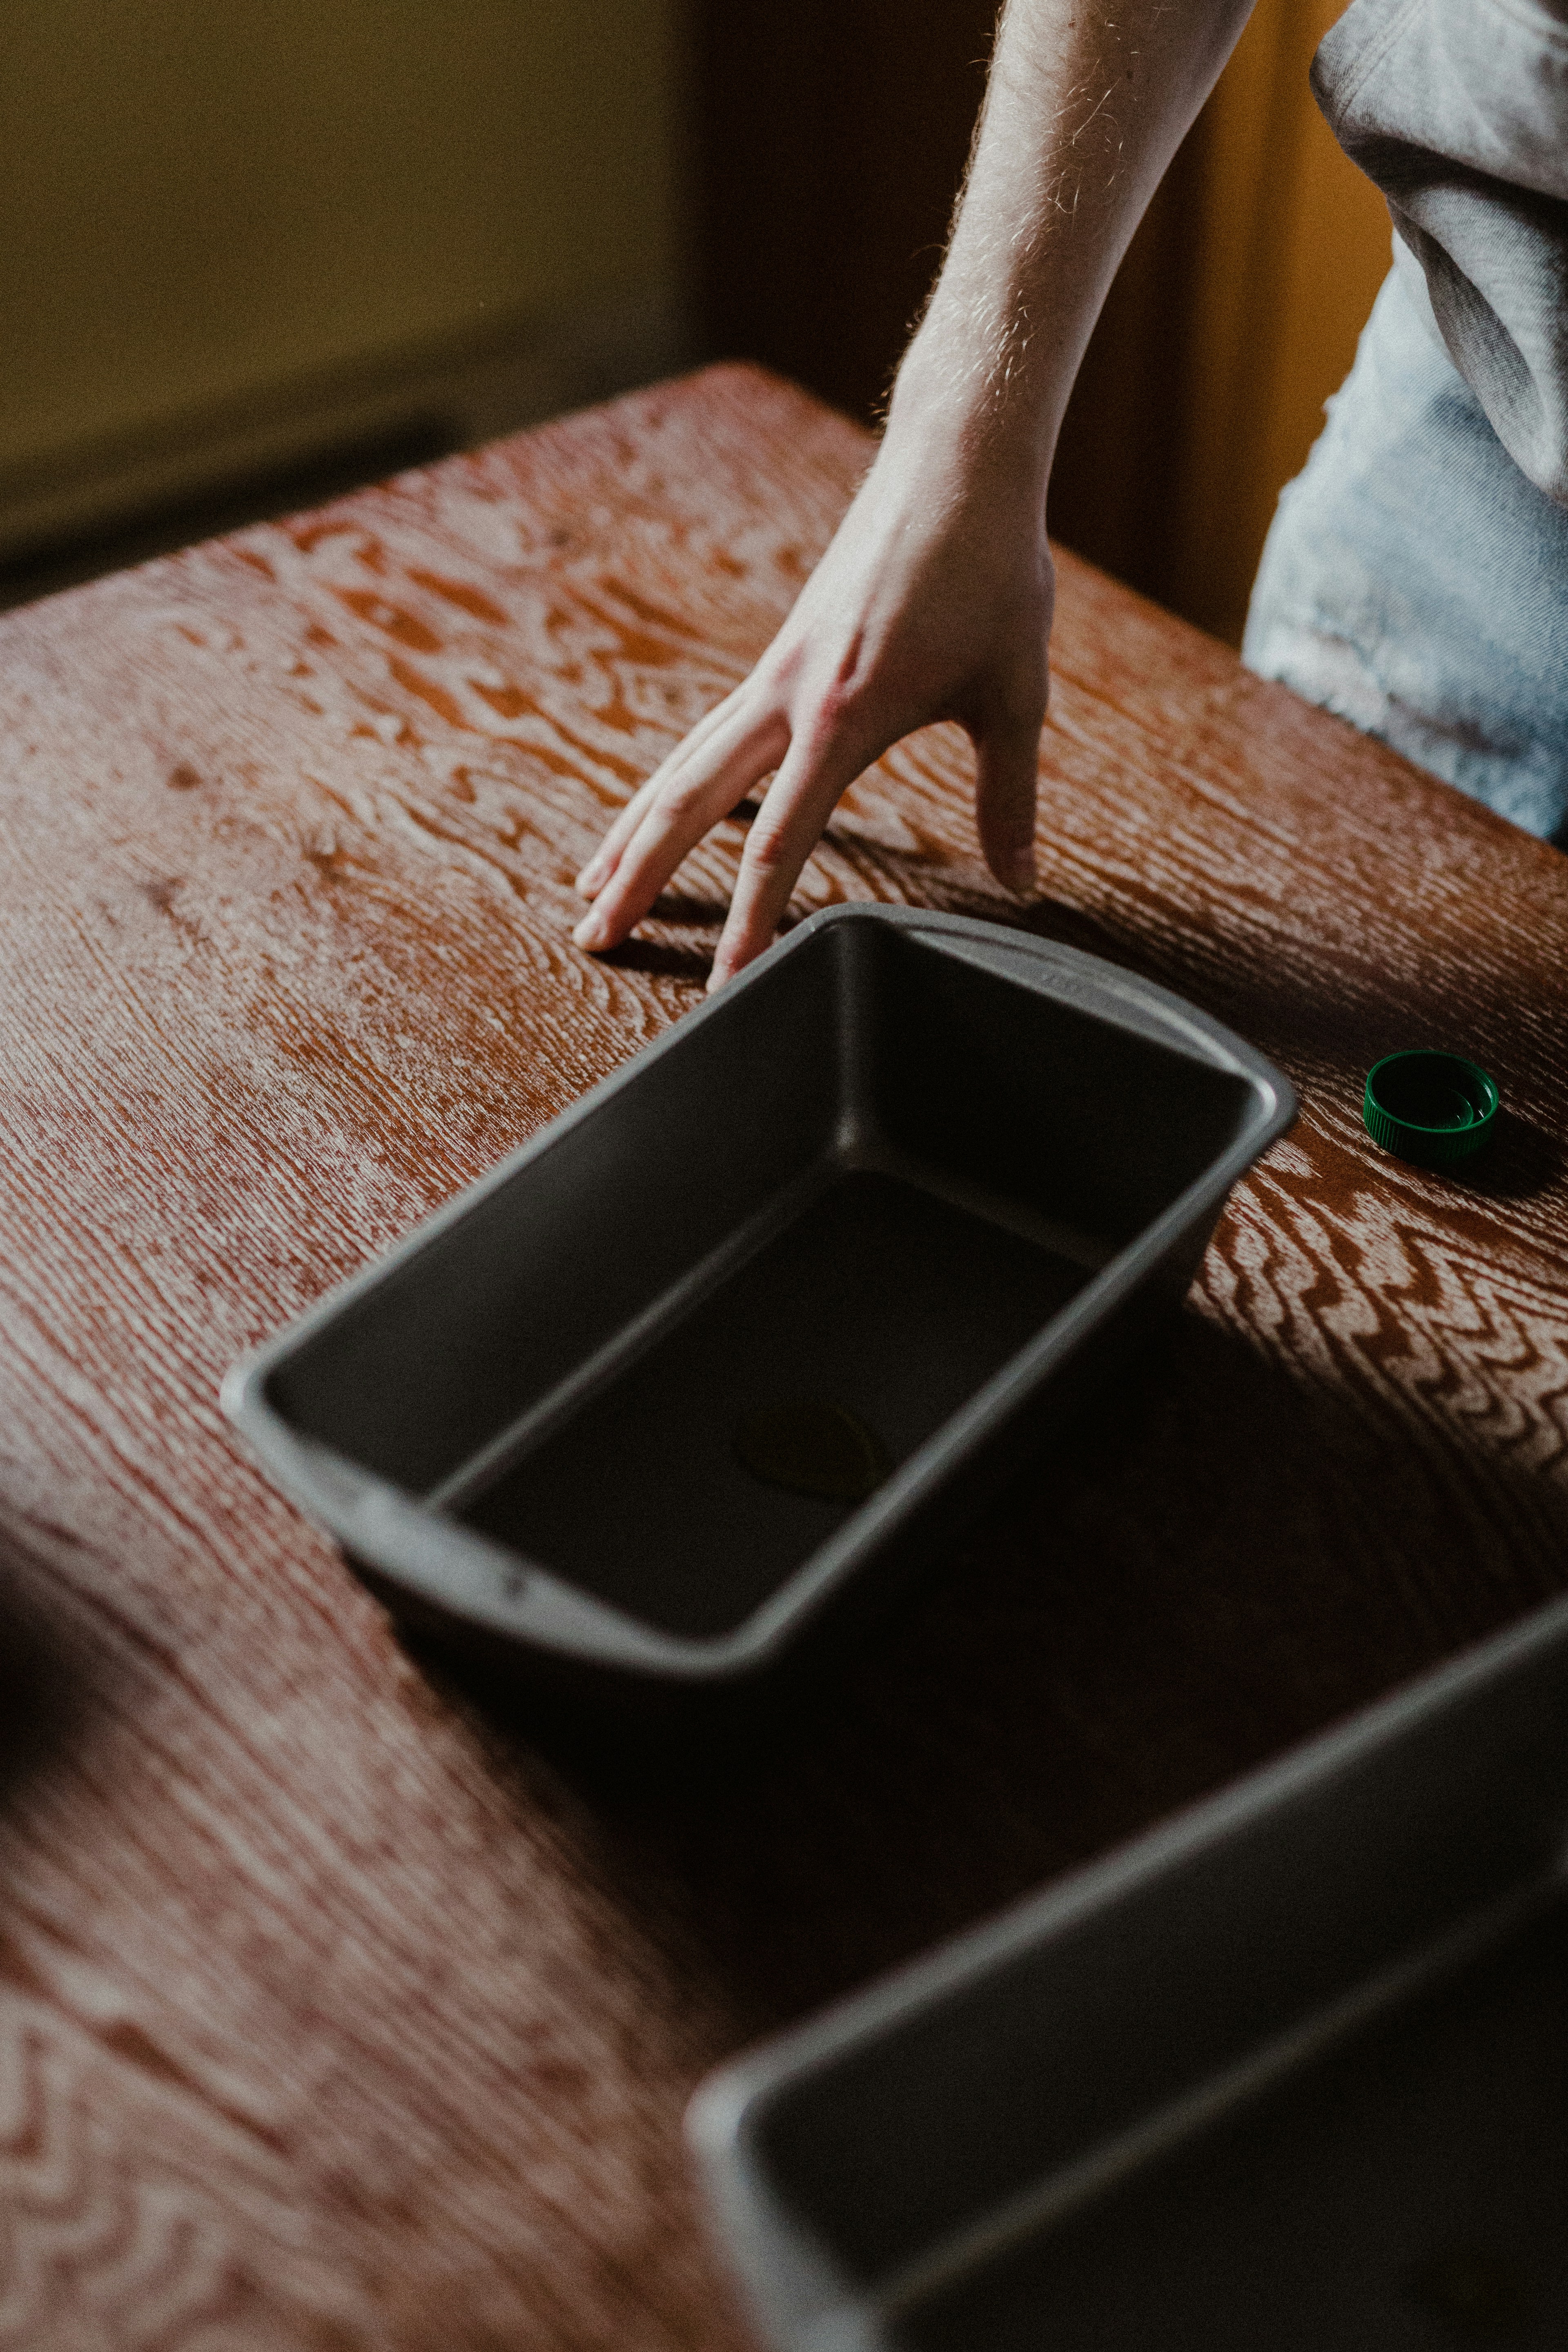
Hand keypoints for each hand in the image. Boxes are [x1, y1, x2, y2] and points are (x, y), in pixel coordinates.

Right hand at [572, 418, 1053, 989]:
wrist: (956, 462)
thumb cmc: (992, 572)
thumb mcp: (1015, 692)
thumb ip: (1010, 796)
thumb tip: (1025, 885)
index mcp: (845, 713)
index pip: (781, 841)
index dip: (750, 919)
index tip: (727, 982)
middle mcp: (789, 694)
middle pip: (691, 803)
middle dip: (641, 877)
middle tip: (595, 939)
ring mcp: (775, 673)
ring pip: (682, 766)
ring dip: (633, 833)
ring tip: (590, 891)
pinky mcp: (779, 658)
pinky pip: (708, 736)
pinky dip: (671, 784)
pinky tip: (654, 816)